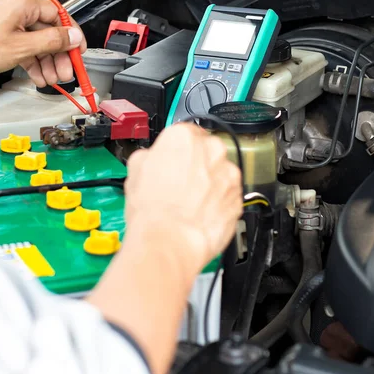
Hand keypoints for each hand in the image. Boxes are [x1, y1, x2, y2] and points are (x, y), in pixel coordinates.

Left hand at [0, 0, 86, 86]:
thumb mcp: (22, 47)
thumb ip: (52, 41)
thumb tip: (72, 36)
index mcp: (23, 5)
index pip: (59, 16)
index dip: (71, 35)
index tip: (78, 51)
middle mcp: (16, 9)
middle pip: (48, 31)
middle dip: (58, 55)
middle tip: (65, 72)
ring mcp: (7, 21)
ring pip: (36, 41)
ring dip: (46, 62)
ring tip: (51, 79)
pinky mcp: (0, 33)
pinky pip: (23, 45)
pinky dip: (31, 60)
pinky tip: (37, 75)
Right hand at [123, 123, 242, 274]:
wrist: (170, 240)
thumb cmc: (153, 209)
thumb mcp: (135, 171)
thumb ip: (151, 157)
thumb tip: (153, 159)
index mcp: (185, 136)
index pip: (185, 133)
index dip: (177, 150)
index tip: (173, 161)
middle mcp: (212, 150)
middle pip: (206, 151)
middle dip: (196, 165)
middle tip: (179, 184)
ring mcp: (229, 175)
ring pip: (219, 173)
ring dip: (209, 183)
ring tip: (189, 202)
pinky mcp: (238, 198)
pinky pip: (228, 195)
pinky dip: (218, 202)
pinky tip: (200, 213)